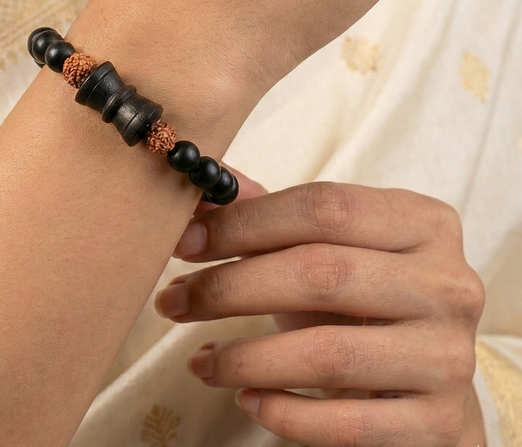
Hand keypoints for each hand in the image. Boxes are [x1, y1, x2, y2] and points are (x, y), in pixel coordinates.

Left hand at [156, 181, 485, 446]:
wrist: (425, 378)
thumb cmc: (361, 300)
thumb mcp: (324, 249)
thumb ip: (267, 217)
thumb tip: (196, 198)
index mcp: (421, 223)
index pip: (323, 206)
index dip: (244, 223)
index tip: (185, 244)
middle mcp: (446, 284)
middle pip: (321, 273)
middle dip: (230, 288)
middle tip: (174, 301)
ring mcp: (449, 356)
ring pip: (329, 353)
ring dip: (245, 357)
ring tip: (200, 360)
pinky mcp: (438, 423)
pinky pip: (346, 424)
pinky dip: (283, 413)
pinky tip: (247, 398)